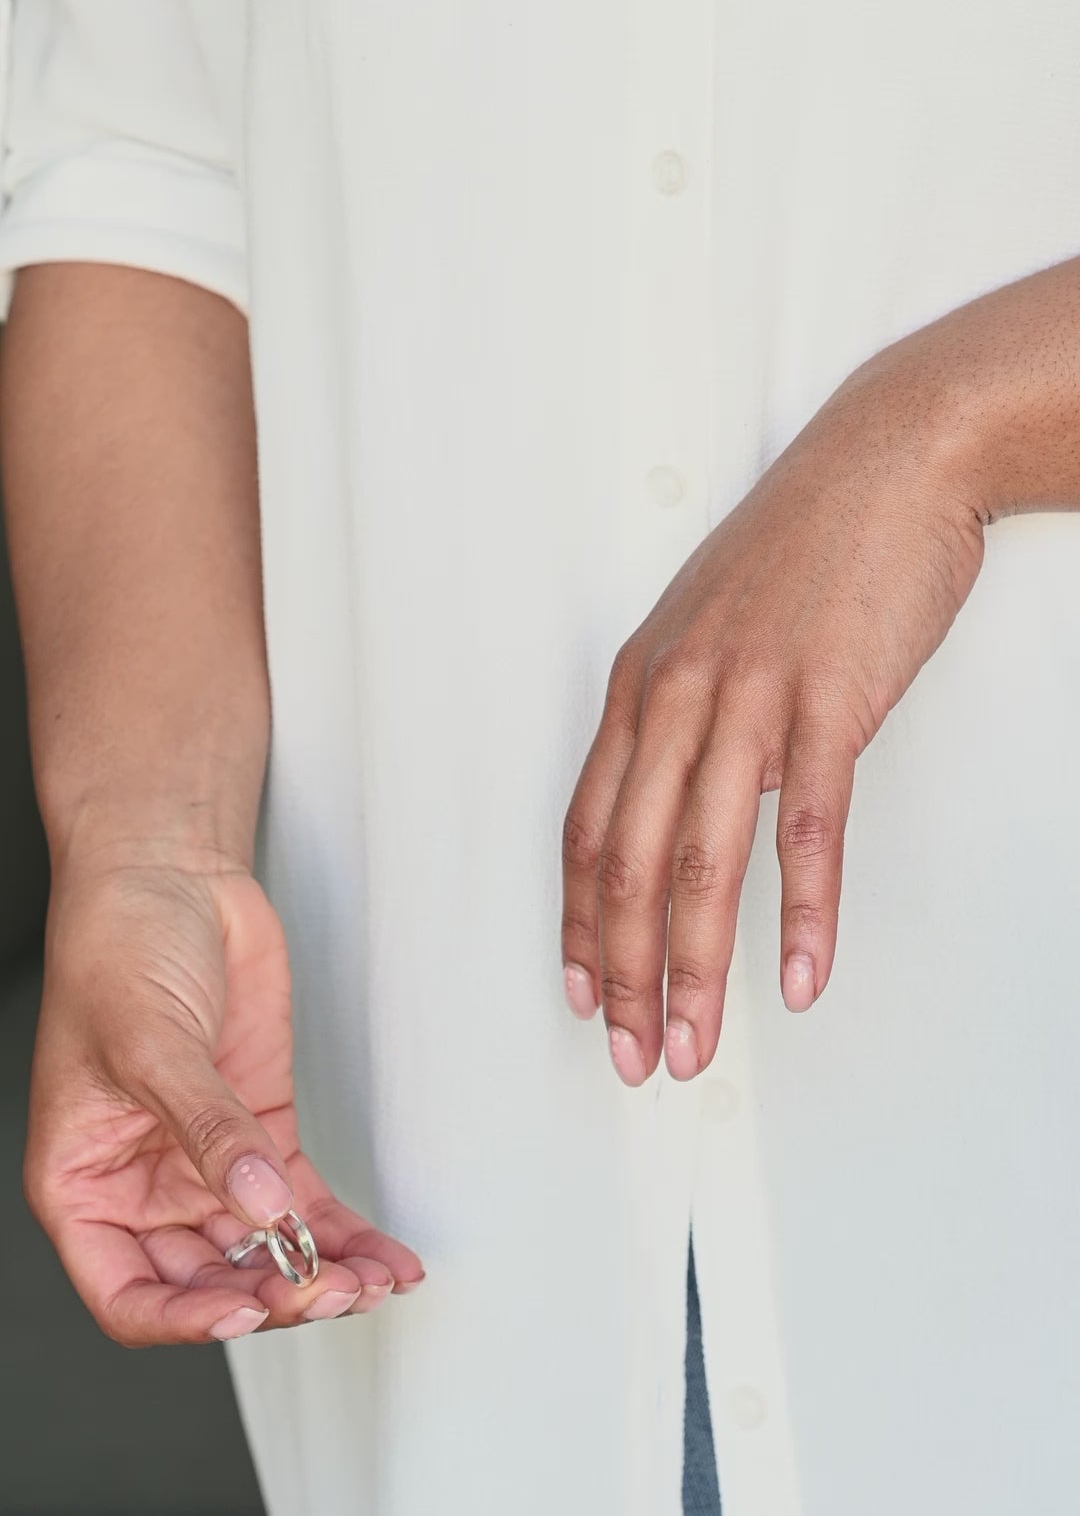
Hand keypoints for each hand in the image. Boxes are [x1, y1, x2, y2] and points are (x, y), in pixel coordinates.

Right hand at [24, 849, 423, 1343]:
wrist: (170, 875)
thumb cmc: (116, 949)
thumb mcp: (151, 1045)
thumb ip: (208, 1131)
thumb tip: (261, 1207)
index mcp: (84, 1186)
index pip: (130, 1294)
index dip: (189, 1320)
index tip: (252, 1311)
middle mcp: (143, 1187)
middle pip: (209, 1282)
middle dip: (273, 1296)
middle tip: (333, 1292)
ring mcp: (209, 1164)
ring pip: (264, 1253)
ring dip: (319, 1277)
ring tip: (373, 1285)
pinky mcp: (262, 1134)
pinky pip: (304, 1207)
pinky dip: (344, 1236)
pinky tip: (385, 1258)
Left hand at [560, 329, 987, 1084]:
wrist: (886, 462)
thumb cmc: (804, 547)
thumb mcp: (713, 628)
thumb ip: (690, 718)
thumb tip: (686, 805)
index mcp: (641, 684)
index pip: (588, 830)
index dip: (581, 926)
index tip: (584, 996)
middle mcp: (677, 695)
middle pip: (632, 864)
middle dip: (625, 975)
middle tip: (635, 1054)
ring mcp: (750, 697)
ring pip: (704, 860)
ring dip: (696, 968)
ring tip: (696, 1042)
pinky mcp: (828, 700)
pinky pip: (808, 829)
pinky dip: (805, 914)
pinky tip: (803, 974)